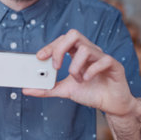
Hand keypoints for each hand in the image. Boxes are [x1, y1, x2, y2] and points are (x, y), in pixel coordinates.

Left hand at [23, 29, 137, 116]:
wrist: (111, 105)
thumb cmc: (90, 93)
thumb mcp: (65, 91)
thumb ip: (47, 89)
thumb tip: (26, 89)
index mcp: (78, 53)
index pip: (63, 40)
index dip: (50, 46)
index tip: (39, 57)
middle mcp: (90, 51)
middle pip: (74, 34)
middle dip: (60, 48)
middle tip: (56, 66)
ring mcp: (102, 56)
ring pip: (86, 48)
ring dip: (76, 67)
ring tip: (78, 79)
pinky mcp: (114, 65)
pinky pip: (103, 60)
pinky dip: (91, 71)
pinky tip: (88, 80)